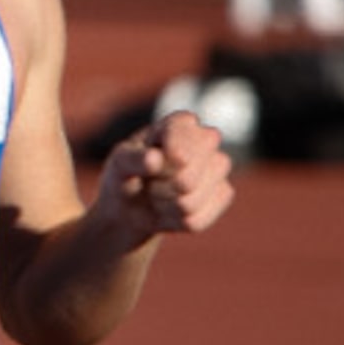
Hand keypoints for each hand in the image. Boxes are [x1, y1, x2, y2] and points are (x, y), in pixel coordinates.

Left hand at [98, 111, 233, 240]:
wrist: (133, 206)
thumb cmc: (127, 175)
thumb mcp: (120, 163)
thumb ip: (133, 158)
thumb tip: (155, 158)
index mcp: (180, 124)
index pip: (184, 135)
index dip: (169, 153)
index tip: (153, 161)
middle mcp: (206, 140)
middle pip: (187, 176)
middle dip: (160, 186)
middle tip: (150, 181)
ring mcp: (218, 167)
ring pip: (191, 200)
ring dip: (165, 204)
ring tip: (158, 194)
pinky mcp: (223, 193)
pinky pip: (198, 219)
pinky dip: (177, 221)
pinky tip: (172, 208)